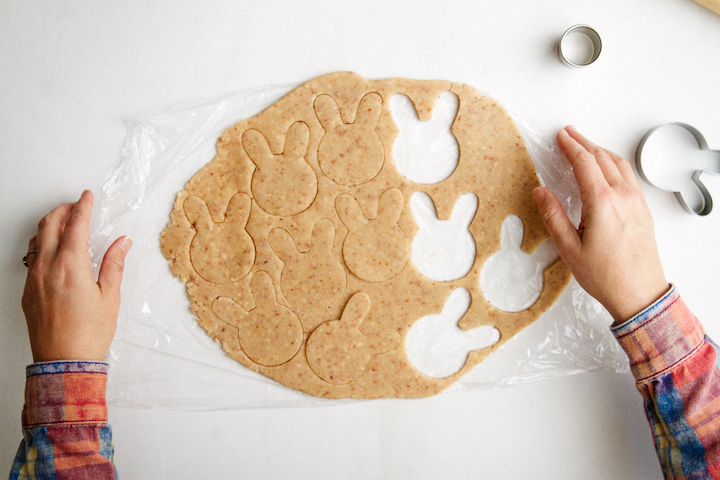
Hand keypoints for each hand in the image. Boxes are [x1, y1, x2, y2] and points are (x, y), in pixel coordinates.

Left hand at [22, 190, 131, 361]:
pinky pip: (31, 259)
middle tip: (75, 206)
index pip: (75, 224)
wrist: (64, 363)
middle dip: (62, 210)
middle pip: (49, 225)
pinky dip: (42, 246)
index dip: (82, 206)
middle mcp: (47, 268)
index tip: (87, 197)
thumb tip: (121, 243)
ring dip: (49, 226)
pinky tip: (53, 251)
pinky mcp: (27, 292)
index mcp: (70, 265)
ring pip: (36, 240)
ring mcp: (33, 280)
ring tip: (63, 224)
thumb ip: (113, 264)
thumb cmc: (88, 334)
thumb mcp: (110, 296)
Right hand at [533, 126, 667, 322]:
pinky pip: (630, 176)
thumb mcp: (569, 248)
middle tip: (570, 134)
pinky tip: (608, 169)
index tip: (561, 136)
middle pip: (603, 158)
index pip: (585, 163)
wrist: (639, 294)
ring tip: (587, 146)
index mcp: (602, 202)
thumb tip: (541, 192)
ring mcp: (637, 202)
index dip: (571, 146)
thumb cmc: (606, 276)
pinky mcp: (644, 210)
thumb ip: (553, 216)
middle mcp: (623, 197)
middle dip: (585, 143)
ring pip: (620, 164)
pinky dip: (615, 164)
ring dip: (601, 151)